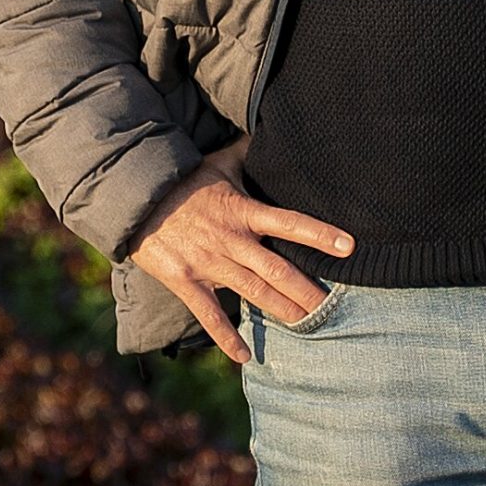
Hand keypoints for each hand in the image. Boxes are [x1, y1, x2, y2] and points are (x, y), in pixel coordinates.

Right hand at [124, 136, 354, 363]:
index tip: (349, 247)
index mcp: (243, 212)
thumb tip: (270, 128)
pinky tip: (245, 357)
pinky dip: (226, 337)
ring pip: (253, 292)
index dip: (319, 234)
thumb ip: (247, 153)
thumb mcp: (218, 163)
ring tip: (309, 327)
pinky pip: (208, 314)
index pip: (289, 223)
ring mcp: (209, 263)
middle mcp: (231, 240)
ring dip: (282, 311)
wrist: (136, 199)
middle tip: (334, 309)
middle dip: (307, 290)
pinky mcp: (186, 281)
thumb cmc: (183, 181)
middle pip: (277, 269)